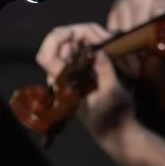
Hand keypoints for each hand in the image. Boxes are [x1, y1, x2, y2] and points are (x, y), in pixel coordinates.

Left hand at [35, 22, 131, 140]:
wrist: (118, 132)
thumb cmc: (114, 117)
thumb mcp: (113, 94)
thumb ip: (104, 71)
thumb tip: (99, 51)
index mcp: (63, 83)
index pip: (46, 54)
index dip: (60, 37)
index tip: (85, 34)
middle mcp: (62, 75)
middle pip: (61, 42)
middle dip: (83, 33)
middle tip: (107, 37)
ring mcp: (70, 73)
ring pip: (71, 43)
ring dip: (89, 36)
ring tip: (110, 40)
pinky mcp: (80, 72)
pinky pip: (80, 50)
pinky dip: (93, 43)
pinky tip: (109, 45)